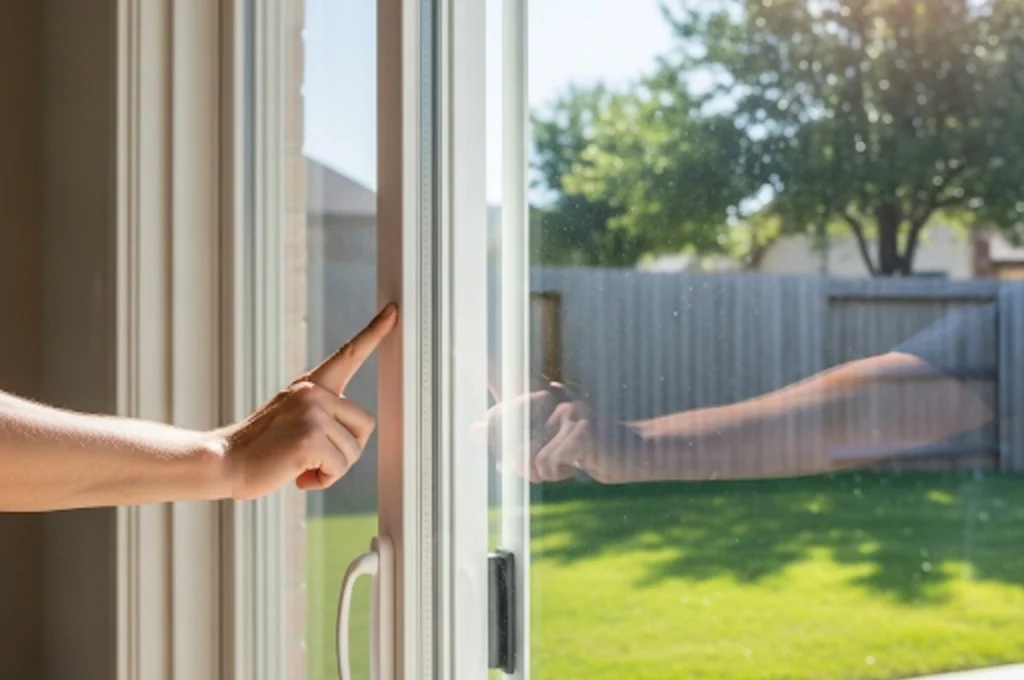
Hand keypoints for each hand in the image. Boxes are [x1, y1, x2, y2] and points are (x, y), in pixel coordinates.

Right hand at [217, 304, 397, 499]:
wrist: (223, 462)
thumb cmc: (260, 449)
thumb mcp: (292, 419)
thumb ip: (322, 416)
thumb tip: (352, 436)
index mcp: (310, 385)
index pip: (348, 354)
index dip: (373, 333)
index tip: (393, 311)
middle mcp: (313, 392)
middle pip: (365, 425)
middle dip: (346, 450)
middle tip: (314, 458)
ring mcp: (313, 412)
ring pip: (353, 451)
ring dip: (332, 468)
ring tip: (299, 465)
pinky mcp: (311, 437)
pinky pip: (339, 467)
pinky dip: (324, 480)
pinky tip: (298, 476)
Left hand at [480, 383, 645, 483]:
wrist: (633, 453)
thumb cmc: (585, 450)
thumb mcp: (545, 440)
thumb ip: (510, 432)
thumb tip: (472, 429)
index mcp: (542, 392)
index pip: (505, 380)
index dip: (484, 375)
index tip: (464, 370)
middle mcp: (553, 395)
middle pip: (507, 428)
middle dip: (515, 457)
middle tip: (537, 468)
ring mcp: (567, 411)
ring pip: (526, 451)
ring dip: (539, 470)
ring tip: (561, 465)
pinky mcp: (580, 431)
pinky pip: (546, 463)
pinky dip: (556, 474)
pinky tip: (575, 467)